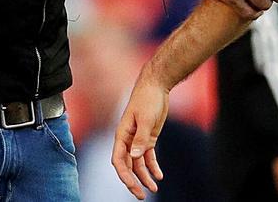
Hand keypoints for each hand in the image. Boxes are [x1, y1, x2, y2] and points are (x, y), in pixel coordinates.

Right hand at [112, 76, 169, 199]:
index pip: (118, 160)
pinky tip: (159, 176)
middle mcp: (127, 140)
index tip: (132, 186)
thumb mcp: (145, 119)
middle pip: (127, 165)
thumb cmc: (147, 100)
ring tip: (154, 189)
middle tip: (141, 195)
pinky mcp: (148, 138)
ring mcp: (138, 140)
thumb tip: (134, 157)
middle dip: (133, 181)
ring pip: (138, 164)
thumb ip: (140, 138)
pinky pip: (148, 157)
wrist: (155, 86)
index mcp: (121, 135)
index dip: (124, 175)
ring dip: (144, 176)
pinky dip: (153, 167)